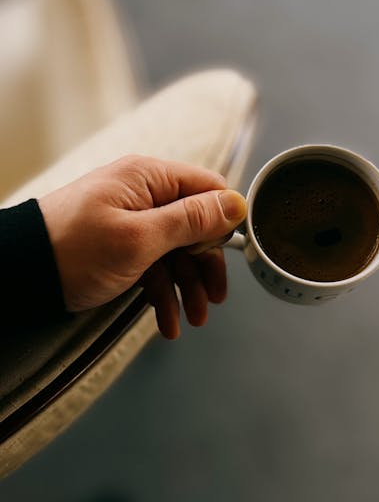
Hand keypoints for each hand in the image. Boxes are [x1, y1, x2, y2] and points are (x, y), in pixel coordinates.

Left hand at [38, 155, 246, 338]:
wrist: (20, 275)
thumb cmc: (75, 249)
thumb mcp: (141, 238)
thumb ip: (191, 220)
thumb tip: (235, 204)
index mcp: (149, 179)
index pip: (207, 189)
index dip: (224, 222)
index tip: (232, 255)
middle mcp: (143, 195)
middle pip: (194, 227)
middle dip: (205, 267)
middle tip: (214, 300)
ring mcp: (130, 222)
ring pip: (174, 252)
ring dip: (186, 288)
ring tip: (192, 320)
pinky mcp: (118, 247)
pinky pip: (152, 267)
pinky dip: (161, 294)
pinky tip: (167, 322)